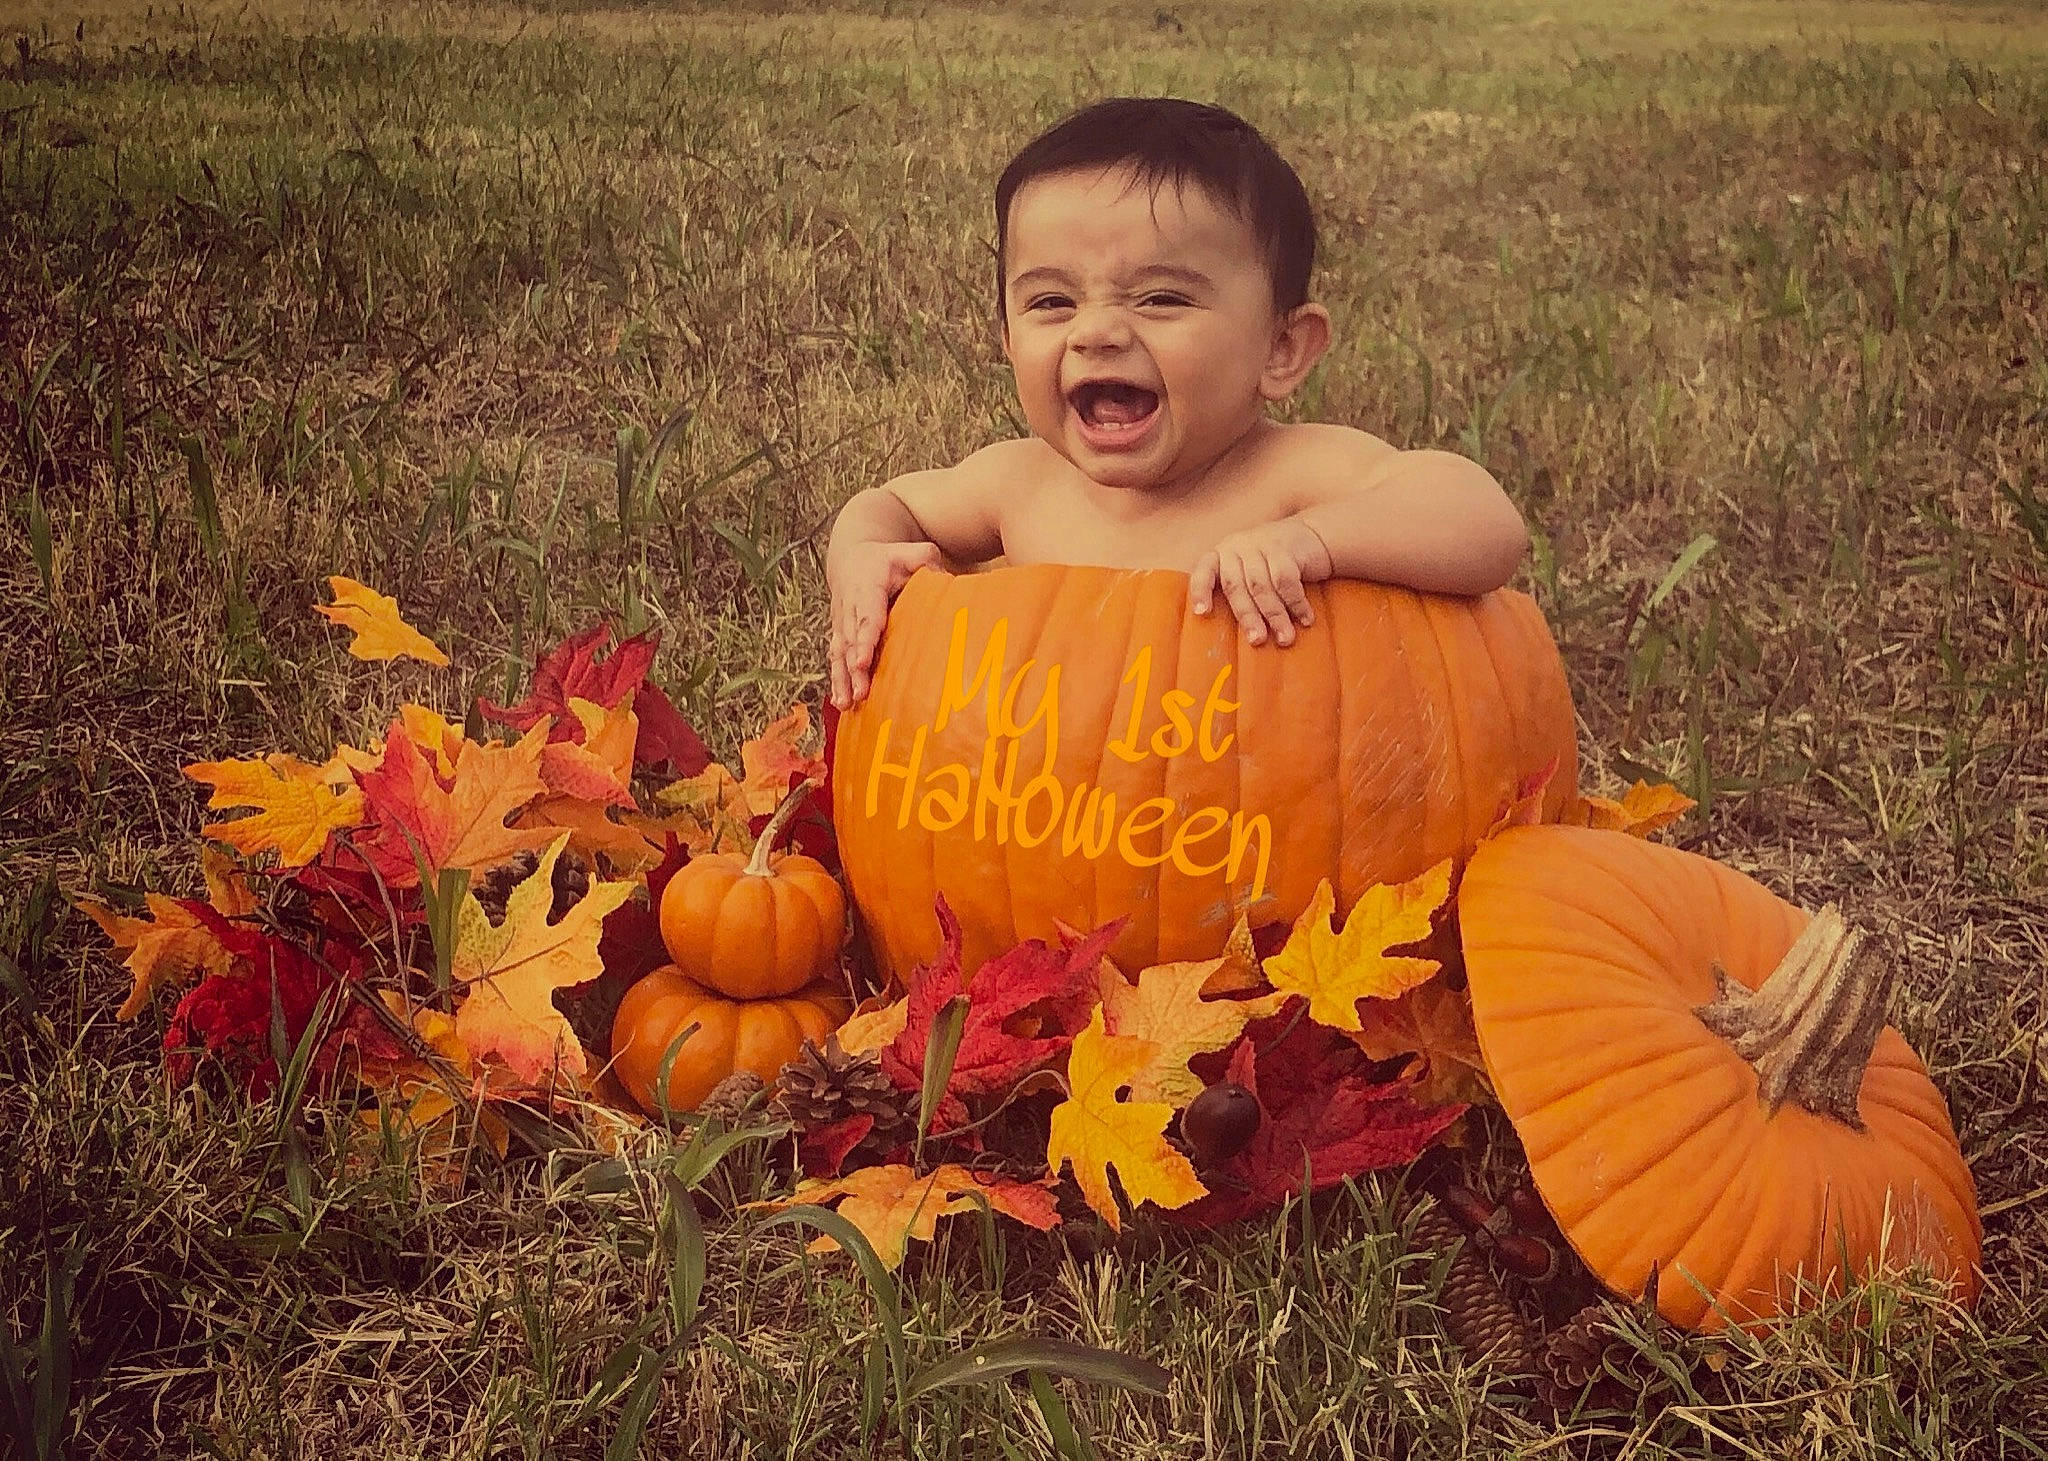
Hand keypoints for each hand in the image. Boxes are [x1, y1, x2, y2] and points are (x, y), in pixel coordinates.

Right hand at [829, 540, 944, 707]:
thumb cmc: (887, 560)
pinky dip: (836, 681)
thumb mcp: (909, 552)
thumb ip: (925, 559)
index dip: (863, 639)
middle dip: (853, 669)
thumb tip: (944, 577)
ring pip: (839, 653)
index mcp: (866, 587)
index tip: (862, 661)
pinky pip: (835, 659)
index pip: (866, 616)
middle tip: (861, 692)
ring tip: (847, 703)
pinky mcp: (839, 636)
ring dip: (842, 680)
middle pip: (850, 641)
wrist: (852, 559)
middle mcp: (849, 608)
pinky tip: (841, 702)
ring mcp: (841, 623)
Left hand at [1190, 517, 1333, 646]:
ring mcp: (1260, 544)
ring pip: (1263, 586)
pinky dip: (1296, 604)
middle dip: (1248, 617)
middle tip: (1257, 640)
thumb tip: (1245, 636)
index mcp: (1222, 556)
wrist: (1312, 536)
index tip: (1202, 613)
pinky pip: (1287, 580)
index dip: (1201, 592)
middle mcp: (1236, 547)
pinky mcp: (1284, 546)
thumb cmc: (1276, 566)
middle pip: (1237, 587)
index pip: (1203, 572)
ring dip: (1276, 616)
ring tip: (1285, 638)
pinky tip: (1305, 620)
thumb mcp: (1252, 573)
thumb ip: (1241, 594)